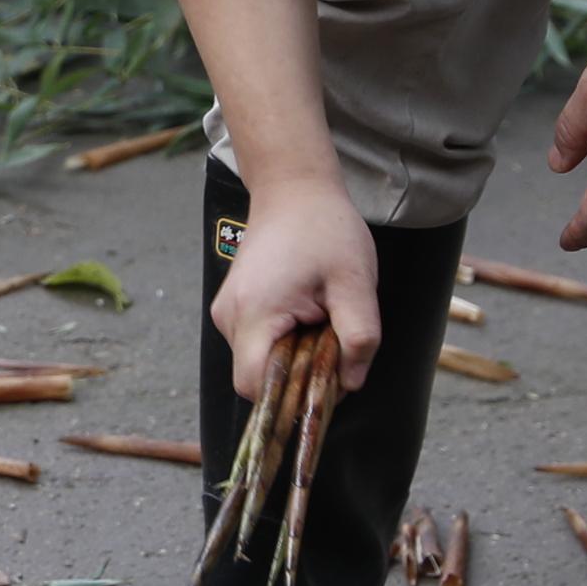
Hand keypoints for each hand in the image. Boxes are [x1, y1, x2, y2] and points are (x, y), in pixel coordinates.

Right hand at [210, 178, 382, 401]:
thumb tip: (350, 384)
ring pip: (259, 362)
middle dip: (299, 377)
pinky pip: (257, 343)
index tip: (328, 383)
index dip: (292, 397)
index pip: (256, 387)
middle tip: (335, 348)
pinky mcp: (234, 306)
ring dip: (294, 358)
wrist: (293, 188)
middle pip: (258, 378)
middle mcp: (229, 317)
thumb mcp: (356, 284)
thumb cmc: (325, 229)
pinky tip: (308, 316)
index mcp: (254, 313)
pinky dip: (285, 342)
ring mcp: (227, 311)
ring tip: (323, 322)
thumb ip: (359, 338)